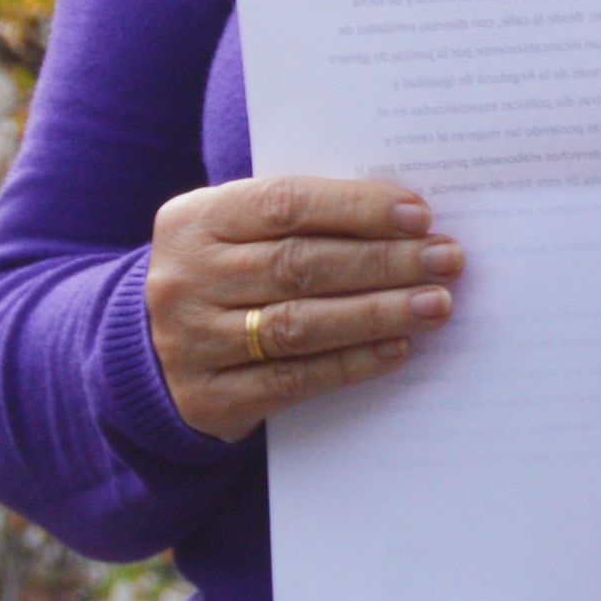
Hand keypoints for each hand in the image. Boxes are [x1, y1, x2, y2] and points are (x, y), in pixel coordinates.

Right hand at [145, 176, 459, 440]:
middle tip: (447, 260)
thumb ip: (305, 218)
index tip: (419, 216)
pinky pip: (294, 379)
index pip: (284, 203)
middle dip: (383, 261)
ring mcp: (192, 341)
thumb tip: (407, 219)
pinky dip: (353, 362)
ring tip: (436, 304)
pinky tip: (398, 348)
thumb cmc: (227, 274)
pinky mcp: (210, 398)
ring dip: (379, 312)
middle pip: (299, 265)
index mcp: (195, 221)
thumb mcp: (240, 231)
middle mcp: (186, 279)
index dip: (356, 208)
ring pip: (299, 323)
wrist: (153, 351)